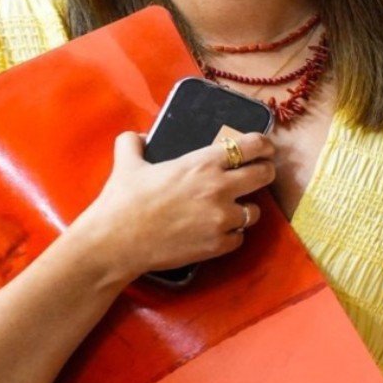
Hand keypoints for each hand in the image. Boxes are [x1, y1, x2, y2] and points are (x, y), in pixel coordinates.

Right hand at [70, 130, 276, 282]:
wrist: (116, 242)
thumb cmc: (123, 200)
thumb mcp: (126, 162)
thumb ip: (133, 143)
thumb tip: (137, 137)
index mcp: (203, 162)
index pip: (252, 146)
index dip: (263, 145)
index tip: (265, 148)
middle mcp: (220, 188)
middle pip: (264, 175)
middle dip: (265, 172)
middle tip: (259, 173)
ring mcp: (222, 219)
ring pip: (255, 211)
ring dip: (245, 208)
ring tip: (232, 209)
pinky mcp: (218, 245)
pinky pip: (239, 238)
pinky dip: (231, 234)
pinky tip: (217, 231)